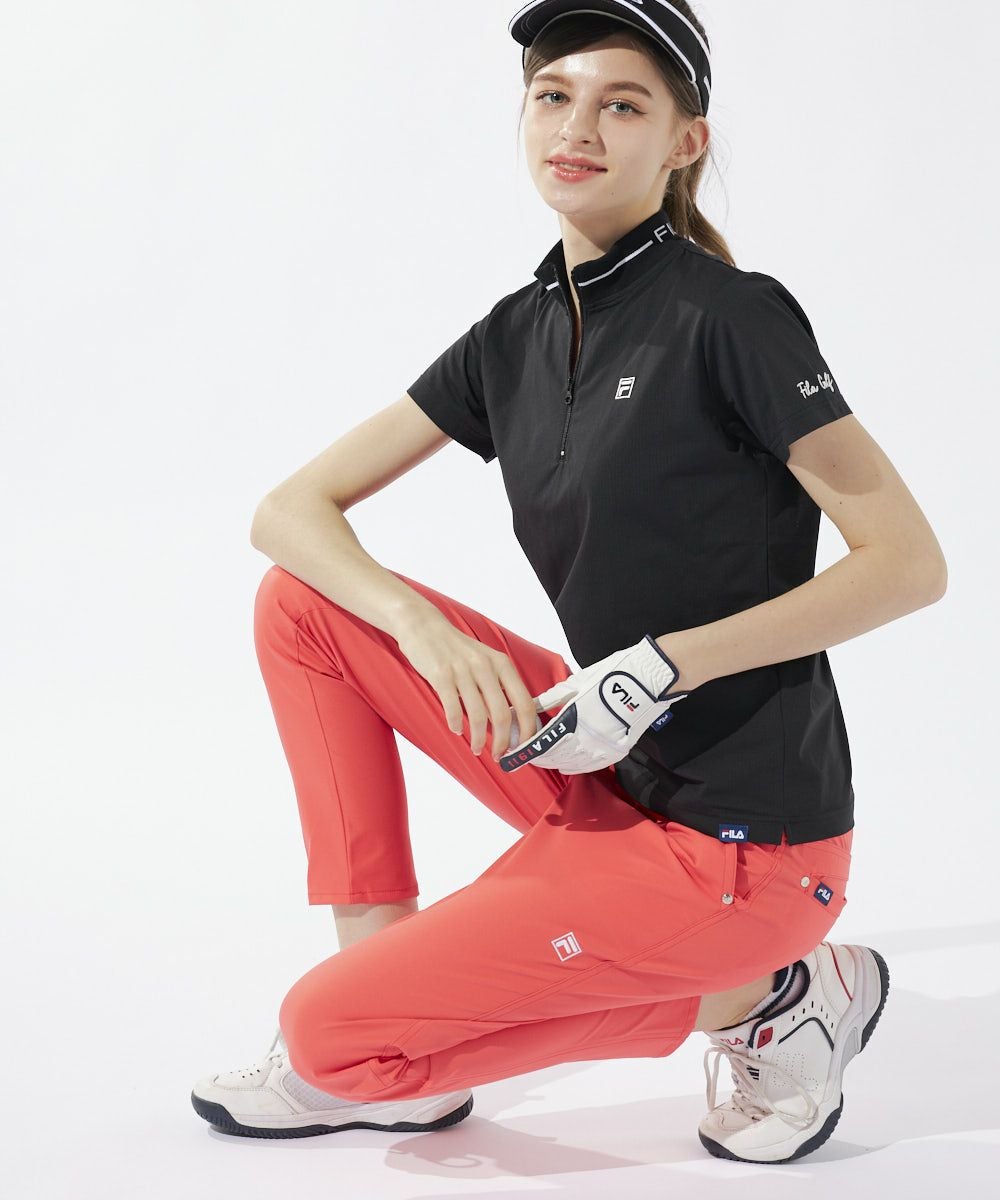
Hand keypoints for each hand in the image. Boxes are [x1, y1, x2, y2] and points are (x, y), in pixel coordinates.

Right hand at [395, 611, 542, 759]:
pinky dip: (456, 724)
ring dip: (479, 738)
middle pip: (503, 714)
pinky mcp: (441, 675)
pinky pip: (452, 707)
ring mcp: (463, 671)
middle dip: (503, 741)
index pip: (524, 702)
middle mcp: (485, 667)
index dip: (527, 729)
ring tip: (477, 749)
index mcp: (502, 664)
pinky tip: (457, 730)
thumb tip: (511, 721)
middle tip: (499, 755)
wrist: (424, 627)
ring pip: (478, 715)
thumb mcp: (485, 659)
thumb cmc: (456, 648)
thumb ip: (498, 684)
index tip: (523, 746)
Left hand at [498, 635, 689, 774]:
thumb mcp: (574, 684)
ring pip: (570, 764)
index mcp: (572, 720)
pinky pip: (590, 765)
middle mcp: (586, 739)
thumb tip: (527, 706)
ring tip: (541, 758)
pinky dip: (575, 765)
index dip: (525, 749)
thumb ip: (549, 700)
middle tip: (523, 754)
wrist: (648, 681)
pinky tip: (566, 764)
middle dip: (536, 756)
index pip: (541, 742)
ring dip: (553, 761)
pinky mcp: (616, 751)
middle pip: (553, 757)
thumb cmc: (611, 676)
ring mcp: (602, 748)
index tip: (512, 750)